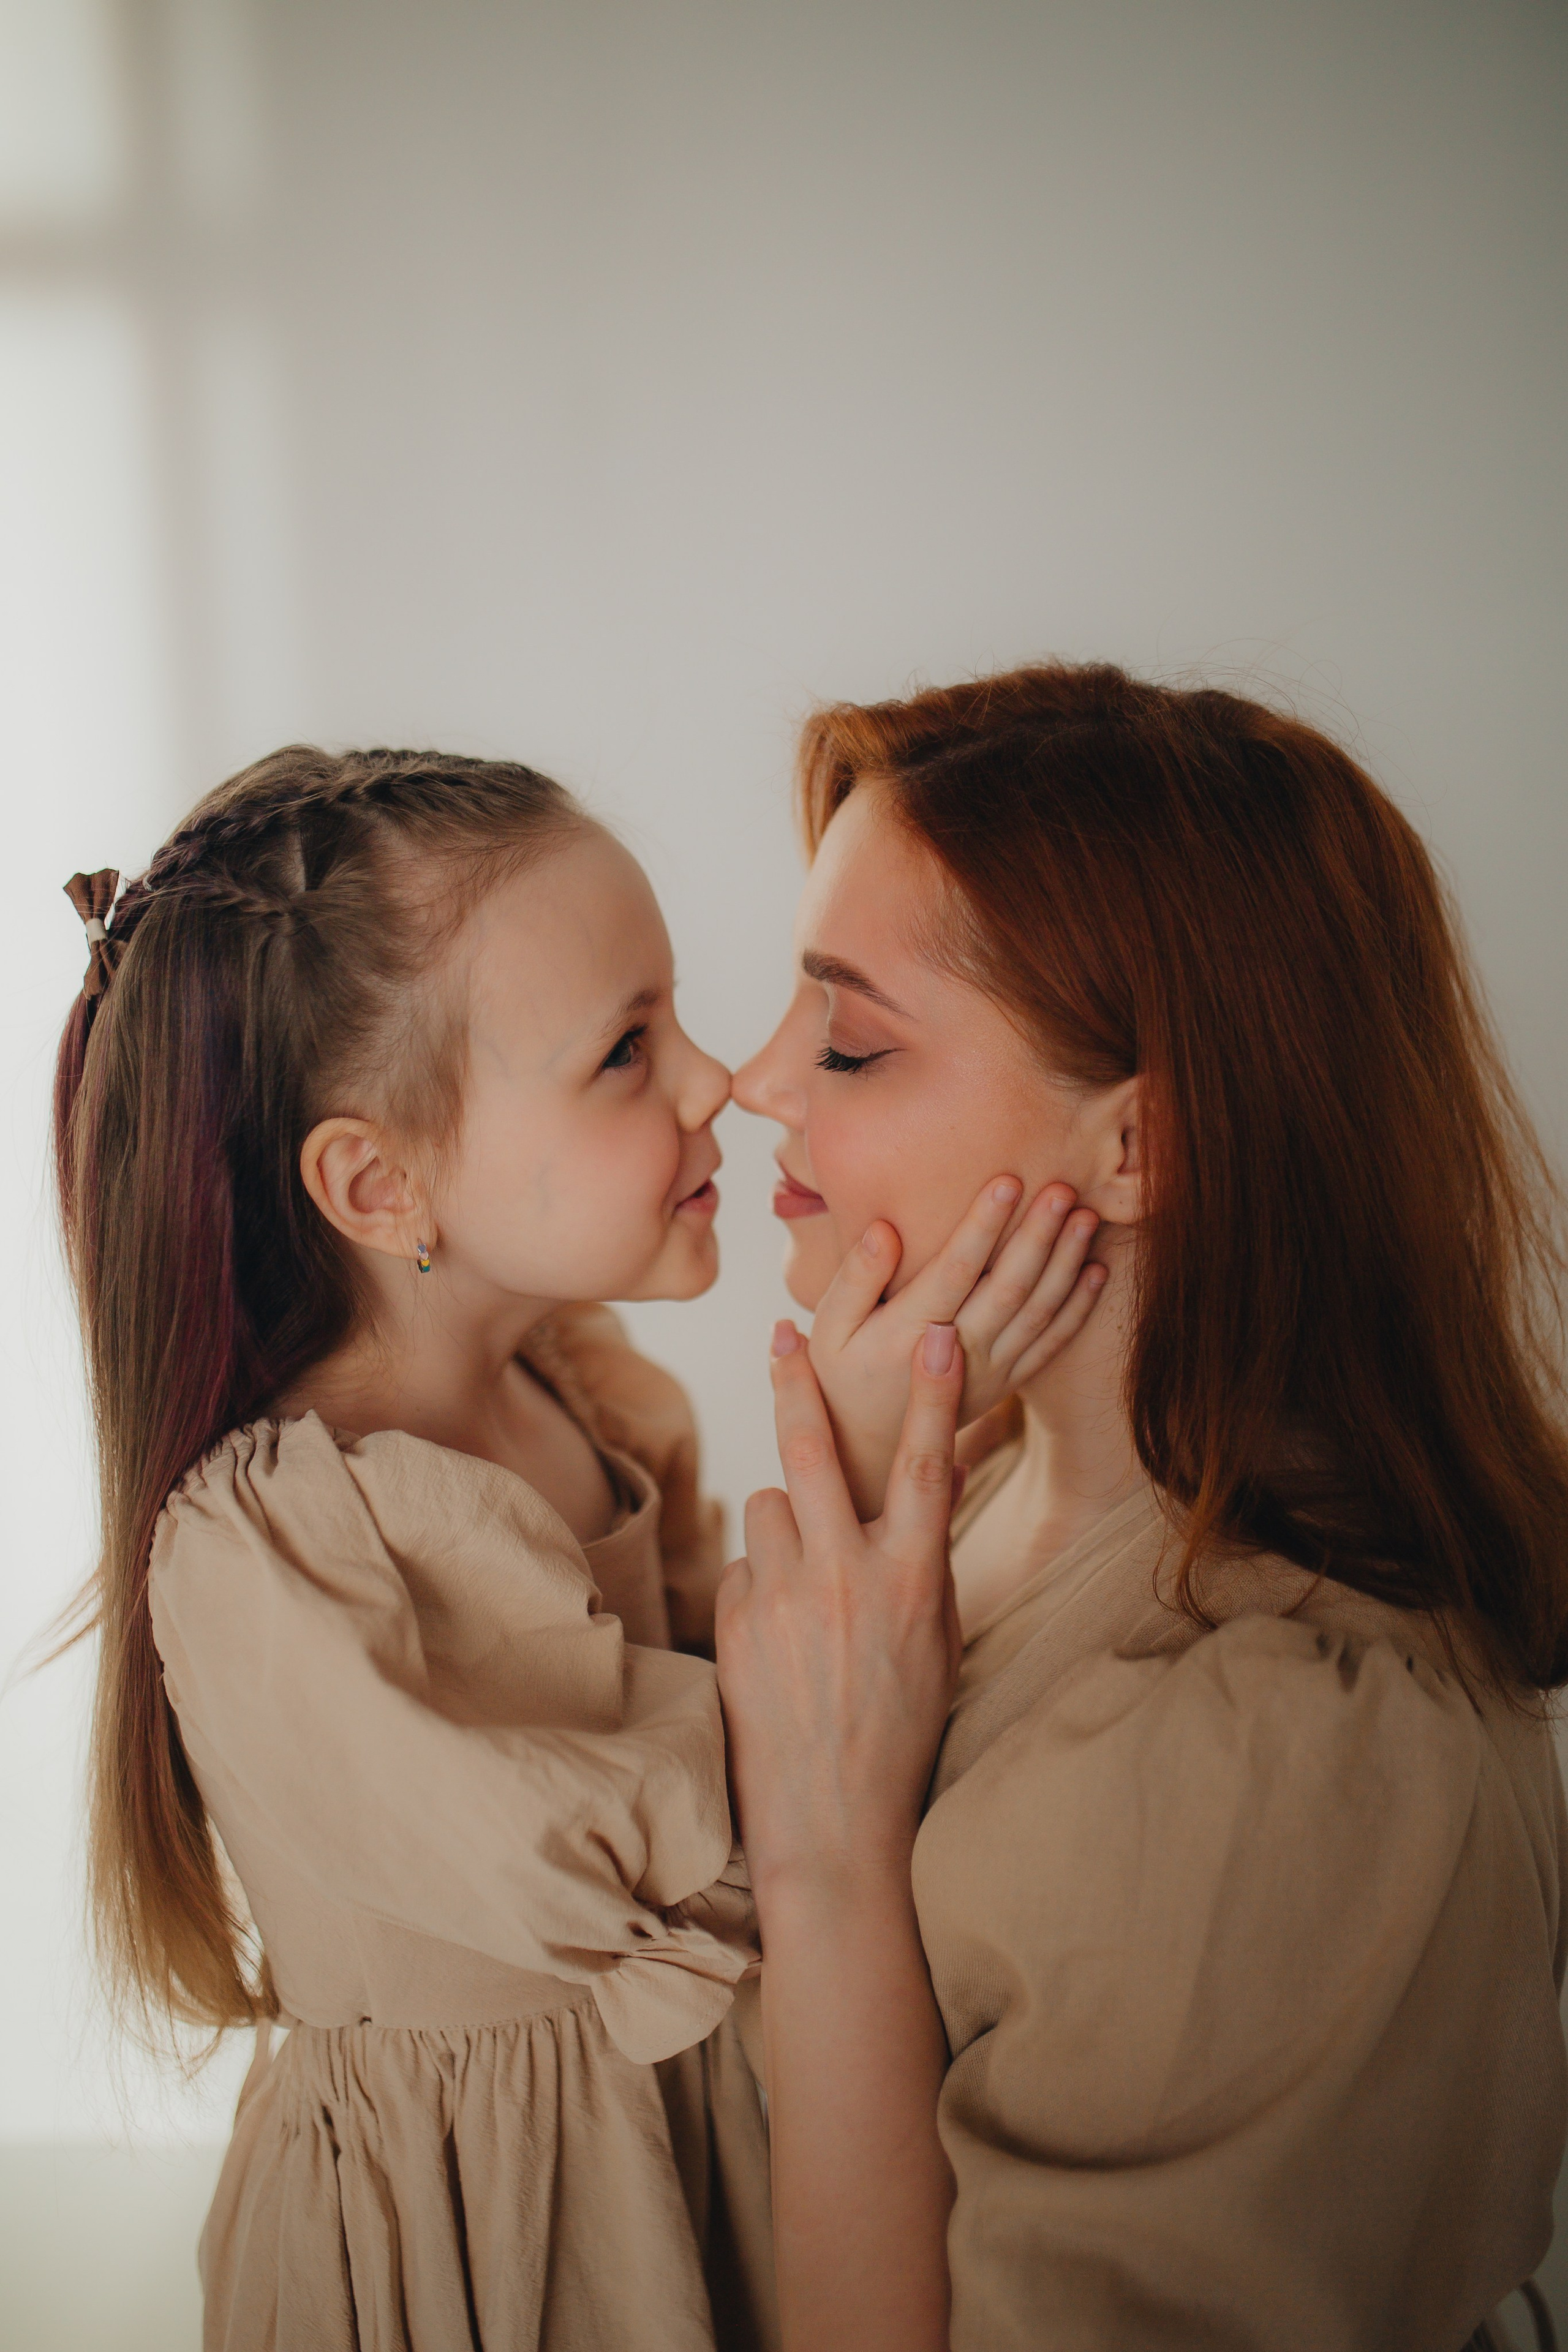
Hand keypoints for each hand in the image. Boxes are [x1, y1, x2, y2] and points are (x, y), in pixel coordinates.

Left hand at [715, 1321, 964, 1906]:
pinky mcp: (735, 1623)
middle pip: (813, 1451)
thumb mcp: (937, 1639)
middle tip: (785, 1333)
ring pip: (769, 1504)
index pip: (926, 1467)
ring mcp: (783, 1599)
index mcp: (912, 1581)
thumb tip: (935, 1477)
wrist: (831, 1816)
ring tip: (806, 1583)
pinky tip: (778, 1636)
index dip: (934, 1395)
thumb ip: (926, 1556)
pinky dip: (759, 1582)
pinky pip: (744, 1566)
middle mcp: (846, 1578)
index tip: (939, 1333)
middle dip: (798, 1383)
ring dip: (785, 1521)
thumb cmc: (900, 1725)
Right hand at [808, 1177, 1105, 1516]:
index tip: (1007, 1181)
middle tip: (1062, 1188)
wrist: (871, 1446)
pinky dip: (1077, 1309)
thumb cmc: (843, 1371)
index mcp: (908, 1333)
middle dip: (1037, 1236)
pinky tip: (1096, 1270)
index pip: (953, 1272)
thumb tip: (885, 1229)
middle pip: (1007, 1289)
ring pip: (1037, 1313)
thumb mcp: (830, 1329)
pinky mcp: (1007, 1383)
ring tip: (1086, 1216)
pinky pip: (1050, 1345)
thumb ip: (856, 1279)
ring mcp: (989, 1372)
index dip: (982, 1227)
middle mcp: (956, 1356)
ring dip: (1065, 1264)